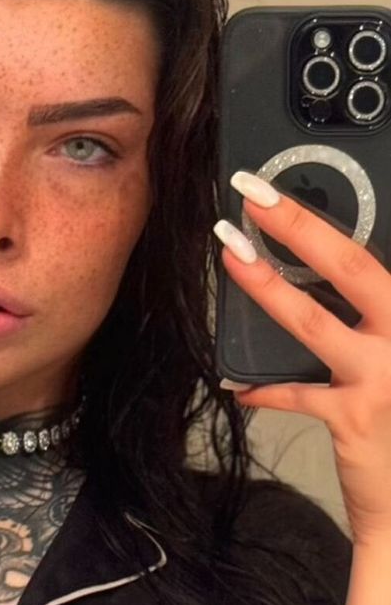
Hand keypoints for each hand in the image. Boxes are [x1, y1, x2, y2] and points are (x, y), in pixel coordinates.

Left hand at [214, 169, 390, 548]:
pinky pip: (297, 392)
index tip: (295, 189)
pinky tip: (240, 384)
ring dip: (266, 287)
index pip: (377, 254)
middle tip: (254, 193)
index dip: (333, 217)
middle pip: (352, 265)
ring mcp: (387, 374)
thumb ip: (380, 314)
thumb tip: (333, 270)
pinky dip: (267, 388)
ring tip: (230, 256)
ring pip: (313, 320)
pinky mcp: (355, 415)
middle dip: (299, 223)